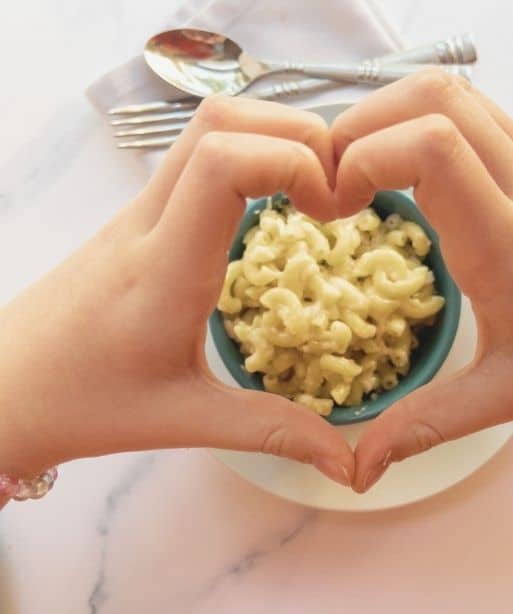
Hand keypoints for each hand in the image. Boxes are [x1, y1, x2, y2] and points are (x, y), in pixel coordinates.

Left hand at [0, 97, 353, 486]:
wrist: (4, 389)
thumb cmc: (84, 404)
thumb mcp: (185, 419)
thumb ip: (272, 433)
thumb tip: (346, 460)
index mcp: (164, 268)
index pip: (224, 162)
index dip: (293, 160)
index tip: (332, 208)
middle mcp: (148, 221)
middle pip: (221, 121)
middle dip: (296, 134)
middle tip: (337, 189)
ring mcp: (138, 211)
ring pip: (206, 128)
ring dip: (272, 137)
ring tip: (315, 189)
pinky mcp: (137, 216)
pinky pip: (196, 156)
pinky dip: (248, 154)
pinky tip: (271, 202)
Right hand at [331, 69, 512, 491]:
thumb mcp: (506, 395)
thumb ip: (423, 425)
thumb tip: (359, 466)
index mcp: (506, 241)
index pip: (429, 146)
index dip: (362, 157)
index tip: (332, 203)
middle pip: (432, 97)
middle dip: (360, 125)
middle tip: (331, 180)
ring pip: (454, 90)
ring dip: (390, 113)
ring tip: (358, 167)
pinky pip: (474, 110)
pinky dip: (422, 119)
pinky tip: (407, 168)